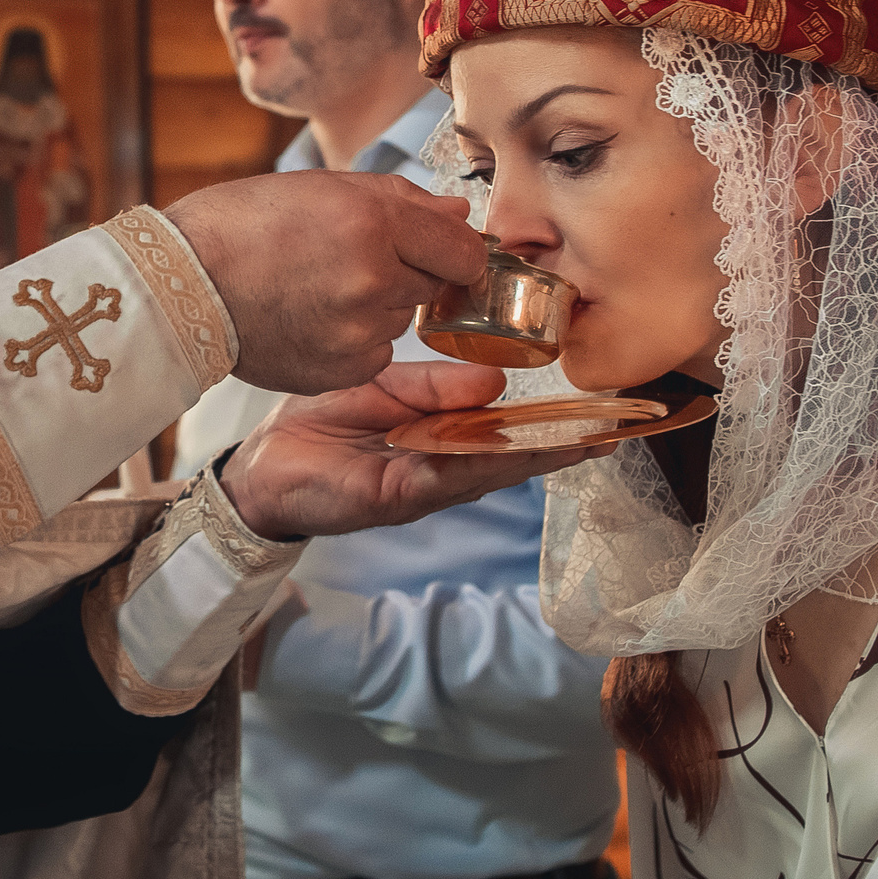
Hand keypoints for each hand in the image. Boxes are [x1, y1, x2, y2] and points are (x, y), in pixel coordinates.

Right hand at [165, 172, 483, 393]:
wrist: (181, 284)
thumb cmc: (244, 224)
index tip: (437, 249)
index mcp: (373, 223)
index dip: (453, 249)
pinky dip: (354, 339)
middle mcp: (372, 280)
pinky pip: (374, 352)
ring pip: (400, 319)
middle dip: (407, 271)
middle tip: (349, 259)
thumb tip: (459, 218)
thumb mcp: (324, 188)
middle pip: (433, 285)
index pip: (463, 251)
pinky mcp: (339, 369)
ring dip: (377, 305)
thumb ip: (404, 200)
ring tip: (317, 287)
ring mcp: (356, 331)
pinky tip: (310, 318)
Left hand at [218, 361, 611, 540]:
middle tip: (614, 429)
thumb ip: (435, 386)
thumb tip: (494, 381)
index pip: (504, 430)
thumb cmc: (322, 424)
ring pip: (489, 470)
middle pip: (511, 457)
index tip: (598, 410)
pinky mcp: (395, 497)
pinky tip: (508, 452)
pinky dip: (478, 465)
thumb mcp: (386, 388)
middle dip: (563, 444)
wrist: (263, 462)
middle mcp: (440, 468)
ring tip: (582, 441)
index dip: (551, 423)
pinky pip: (444, 477)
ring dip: (535, 457)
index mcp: (440, 438)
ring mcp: (422, 486)